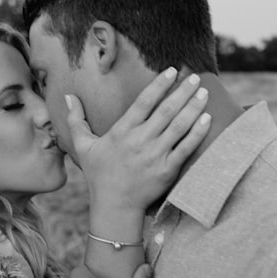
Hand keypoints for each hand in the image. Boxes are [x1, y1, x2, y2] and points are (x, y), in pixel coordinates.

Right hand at [66, 67, 210, 213]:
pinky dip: (198, 132)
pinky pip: (186, 147)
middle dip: (183, 91)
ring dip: (194, 107)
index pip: (144, 101)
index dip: (160, 84)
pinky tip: (208, 118)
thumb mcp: (82, 146)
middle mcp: (140, 141)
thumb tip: (68, 96)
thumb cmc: (99, 175)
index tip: (172, 71)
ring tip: (205, 92)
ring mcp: (156, 155)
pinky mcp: (168, 170)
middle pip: (166, 110)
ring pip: (179, 126)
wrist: (114, 206)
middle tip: (196, 76)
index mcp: (122, 131)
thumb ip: (76, 120)